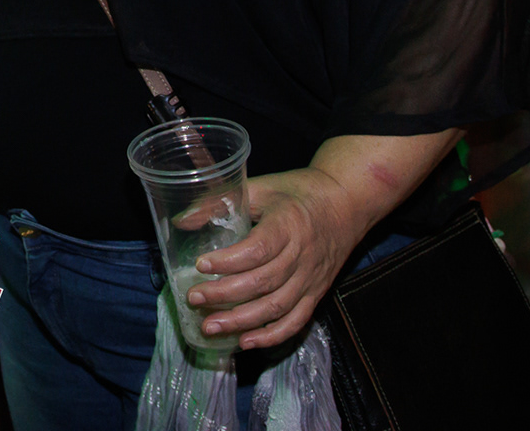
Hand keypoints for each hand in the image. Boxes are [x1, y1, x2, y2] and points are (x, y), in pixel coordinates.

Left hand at [186, 167, 366, 348]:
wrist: (346, 203)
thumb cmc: (298, 192)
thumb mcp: (261, 187)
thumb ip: (221, 201)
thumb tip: (183, 220)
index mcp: (288, 225)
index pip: (258, 249)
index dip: (228, 261)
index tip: (200, 265)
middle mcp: (302, 255)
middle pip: (263, 283)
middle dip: (225, 295)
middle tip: (194, 299)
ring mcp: (311, 278)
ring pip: (277, 307)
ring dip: (242, 321)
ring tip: (210, 327)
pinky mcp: (316, 293)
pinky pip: (296, 321)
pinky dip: (271, 336)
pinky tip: (245, 341)